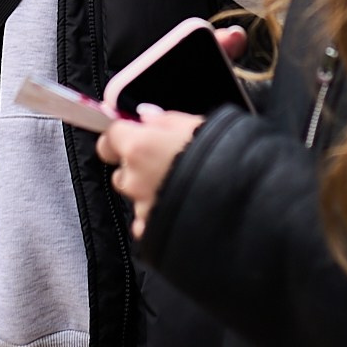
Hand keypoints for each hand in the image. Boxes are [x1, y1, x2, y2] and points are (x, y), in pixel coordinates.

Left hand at [98, 107, 205, 240]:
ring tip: (173, 186)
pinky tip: (172, 209)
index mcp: (138, 146)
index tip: (131, 136)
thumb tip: (146, 118)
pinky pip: (143, 223)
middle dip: (135, 166)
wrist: (235, 193)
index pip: (110, 136)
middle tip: (162, 162)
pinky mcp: (151, 228)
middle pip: (120, 169)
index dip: (121, 135)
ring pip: (133, 195)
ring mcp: (140, 205)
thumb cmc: (218, 154)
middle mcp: (133, 177)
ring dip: (145, 190)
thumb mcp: (193, 123)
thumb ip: (162, 120)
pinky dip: (153, 216)